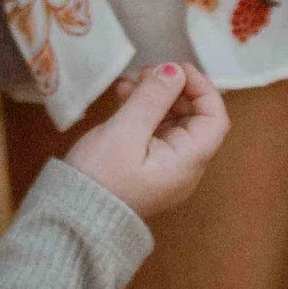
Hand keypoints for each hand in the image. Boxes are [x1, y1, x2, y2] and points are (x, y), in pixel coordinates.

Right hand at [65, 62, 229, 218]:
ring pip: (173, 123)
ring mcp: (166, 169)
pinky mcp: (147, 169)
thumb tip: (175, 70)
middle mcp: (184, 168)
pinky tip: (123, 98)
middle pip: (194, 118)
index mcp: (188, 162)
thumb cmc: (100, 178)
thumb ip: (152, 98)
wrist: (72, 221)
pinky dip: (144, 113)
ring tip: (127, 84)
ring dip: (155, 98)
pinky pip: (155, 134)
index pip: (215, 118)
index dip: (201, 87)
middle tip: (144, 73)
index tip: (176, 68)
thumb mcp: (125, 131)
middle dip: (173, 90)